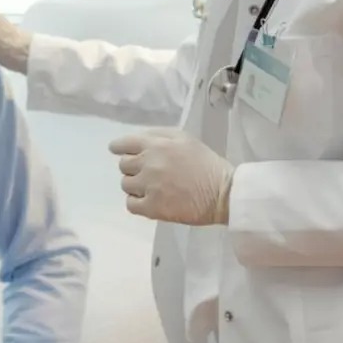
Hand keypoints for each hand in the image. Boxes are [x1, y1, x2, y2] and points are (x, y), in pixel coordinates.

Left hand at [109, 128, 233, 225]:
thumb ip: (158, 135)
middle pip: (123, 165)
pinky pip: (130, 204)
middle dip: (133, 168)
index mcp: (156, 144)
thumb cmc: (206, 163)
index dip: (119, 148)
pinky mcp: (152, 208)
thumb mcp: (185, 138)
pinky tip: (149, 200)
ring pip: (126, 185)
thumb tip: (136, 140)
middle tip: (148, 173)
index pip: (123, 144)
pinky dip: (137, 203)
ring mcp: (149, 186)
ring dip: (135, 186)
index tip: (120, 152)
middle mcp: (149, 164)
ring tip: (152, 187)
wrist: (223, 193)